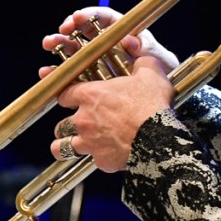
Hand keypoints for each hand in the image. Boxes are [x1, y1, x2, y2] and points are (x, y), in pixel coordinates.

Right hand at [39, 6, 178, 78]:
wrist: (160, 110)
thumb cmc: (164, 81)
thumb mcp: (161, 63)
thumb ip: (146, 50)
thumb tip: (129, 38)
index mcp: (125, 35)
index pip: (105, 19)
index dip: (90, 15)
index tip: (78, 18)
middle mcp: (108, 47)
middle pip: (85, 32)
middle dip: (70, 29)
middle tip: (60, 32)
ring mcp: (97, 64)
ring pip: (74, 51)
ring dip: (59, 46)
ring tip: (49, 45)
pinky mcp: (88, 83)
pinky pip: (70, 75)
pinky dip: (58, 73)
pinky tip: (47, 72)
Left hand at [50, 56, 173, 171]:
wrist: (159, 139)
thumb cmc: (152, 105)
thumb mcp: (150, 74)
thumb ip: (141, 63)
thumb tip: (142, 59)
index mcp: (90, 95)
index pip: (63, 94)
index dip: (67, 97)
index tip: (72, 99)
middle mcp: (84, 120)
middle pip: (60, 125)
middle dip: (66, 125)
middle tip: (78, 125)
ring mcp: (90, 142)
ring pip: (62, 148)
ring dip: (66, 146)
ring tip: (72, 147)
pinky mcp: (101, 161)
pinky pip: (92, 161)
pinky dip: (99, 159)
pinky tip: (107, 156)